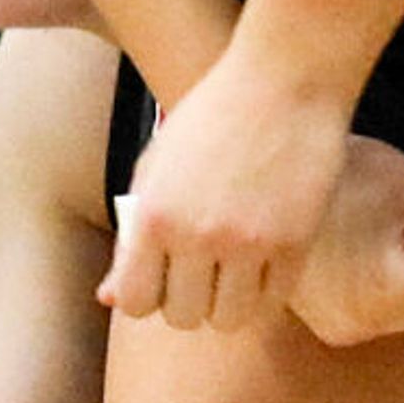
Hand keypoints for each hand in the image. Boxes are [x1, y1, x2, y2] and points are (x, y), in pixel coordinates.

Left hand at [103, 46, 354, 332]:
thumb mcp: (155, 167)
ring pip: (228, 320)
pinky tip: (261, 261)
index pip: (135, 301)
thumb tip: (109, 298)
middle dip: (186, 299)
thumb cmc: (211, 119)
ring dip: (226, 302)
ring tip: (230, 267)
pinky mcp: (294, 245)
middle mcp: (196, 234)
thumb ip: (131, 236)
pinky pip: (272, 303)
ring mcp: (248, 244)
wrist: (283, 81)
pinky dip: (263, 292)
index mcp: (153, 213)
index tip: (158, 277)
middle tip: (198, 267)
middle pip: (182, 317)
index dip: (144, 295)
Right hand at [286, 135, 403, 347]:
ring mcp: (343, 331)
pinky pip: (393, 317)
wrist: (267, 170)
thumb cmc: (345, 167)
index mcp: (385, 290)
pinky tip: (353, 253)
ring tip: (365, 236)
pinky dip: (389, 287)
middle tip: (386, 223)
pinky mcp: (331, 329)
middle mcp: (363, 324)